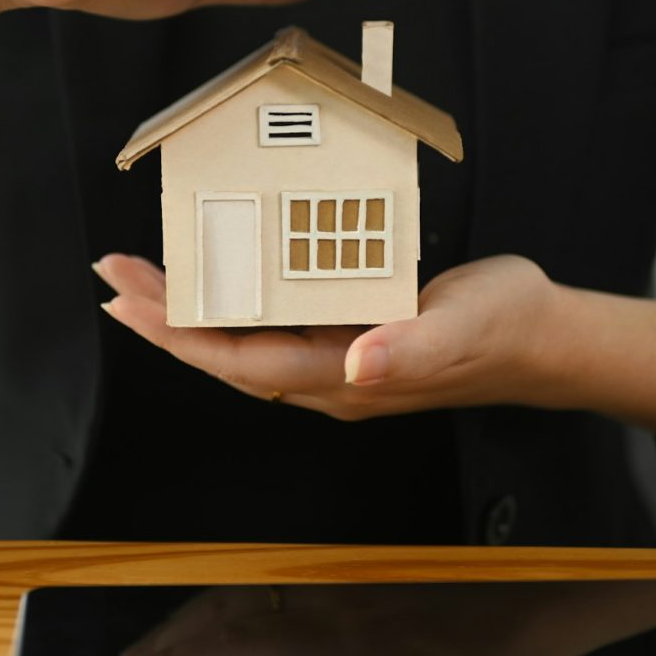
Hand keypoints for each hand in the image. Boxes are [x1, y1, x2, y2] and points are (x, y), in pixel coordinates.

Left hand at [94, 253, 558, 419]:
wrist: (542, 339)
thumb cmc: (507, 329)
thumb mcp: (465, 327)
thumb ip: (412, 348)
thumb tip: (357, 366)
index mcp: (348, 379)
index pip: (243, 364)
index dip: (182, 337)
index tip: (135, 303)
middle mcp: (331, 379)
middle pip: (225, 356)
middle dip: (164, 320)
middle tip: (113, 276)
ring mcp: (336, 362)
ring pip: (241, 342)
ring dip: (188, 312)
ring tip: (142, 278)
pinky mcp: (347, 338)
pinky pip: (271, 323)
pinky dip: (231, 301)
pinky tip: (215, 277)